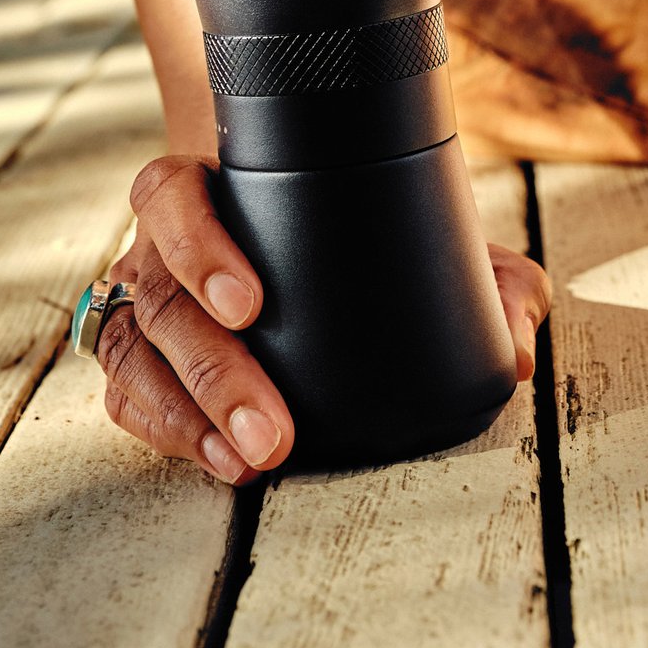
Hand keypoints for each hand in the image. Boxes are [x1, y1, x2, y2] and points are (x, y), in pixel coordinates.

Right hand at [97, 154, 551, 480]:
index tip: (252, 304)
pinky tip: (222, 464)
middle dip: (215, 372)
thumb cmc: (356, 225)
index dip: (199, 246)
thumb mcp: (421, 228)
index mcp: (208, 183)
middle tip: (272, 430)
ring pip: (136, 356)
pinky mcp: (139, 357)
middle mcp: (159, 241)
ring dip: (188, 416)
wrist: (296, 225)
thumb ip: (487, 280)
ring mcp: (143, 300)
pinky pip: (130, 395)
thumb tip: (518, 356)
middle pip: (161, 299)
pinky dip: (170, 433)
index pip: (173, 195)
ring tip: (251, 461)